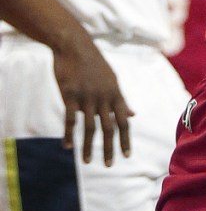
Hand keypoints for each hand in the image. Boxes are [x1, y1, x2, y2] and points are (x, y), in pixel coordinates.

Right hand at [52, 26, 133, 165]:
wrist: (74, 45)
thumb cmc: (93, 63)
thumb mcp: (111, 79)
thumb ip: (120, 100)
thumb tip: (133, 115)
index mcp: (115, 92)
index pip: (123, 120)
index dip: (125, 139)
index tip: (126, 155)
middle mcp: (103, 96)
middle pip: (109, 127)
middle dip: (110, 148)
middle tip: (108, 165)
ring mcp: (87, 96)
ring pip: (89, 127)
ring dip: (88, 147)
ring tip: (87, 161)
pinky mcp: (70, 95)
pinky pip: (70, 120)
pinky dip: (69, 135)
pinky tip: (68, 146)